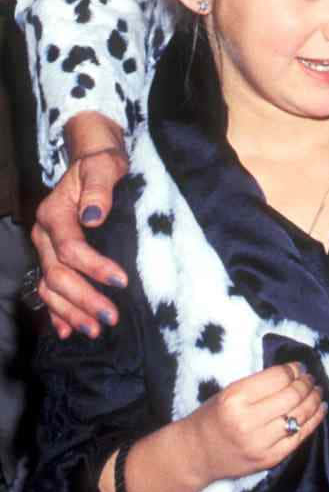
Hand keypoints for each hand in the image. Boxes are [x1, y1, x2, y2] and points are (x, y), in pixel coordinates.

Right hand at [32, 116, 130, 338]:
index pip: (70, 248)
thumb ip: (99, 187)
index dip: (94, 267)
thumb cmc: (102, 164)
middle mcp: (44, 234)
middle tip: (110, 318)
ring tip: (94, 330)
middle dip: (83, 299)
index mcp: (55, 213)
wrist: (93, 161)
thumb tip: (93, 215)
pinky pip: (47, 289)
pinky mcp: (52, 258)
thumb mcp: (104, 166)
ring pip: (50, 287)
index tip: (121, 281)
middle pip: (57, 274)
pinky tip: (67, 330)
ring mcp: (45, 249)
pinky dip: (56, 311)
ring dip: (70, 311)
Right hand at [100, 359, 324, 491]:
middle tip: (311, 378)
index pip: (277, 378)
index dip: (294, 370)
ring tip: (318, 391)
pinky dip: (314, 420)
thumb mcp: (228, 392)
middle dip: (306, 384)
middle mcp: (248, 421)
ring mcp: (260, 443)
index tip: (299, 367)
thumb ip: (258, 384)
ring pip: (300, 415)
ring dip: (314, 400)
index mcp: (235, 398)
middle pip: (292, 396)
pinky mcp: (269, 459)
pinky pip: (300, 437)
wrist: (195, 455)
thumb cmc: (211, 418)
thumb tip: (293, 372)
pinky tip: (321, 409)